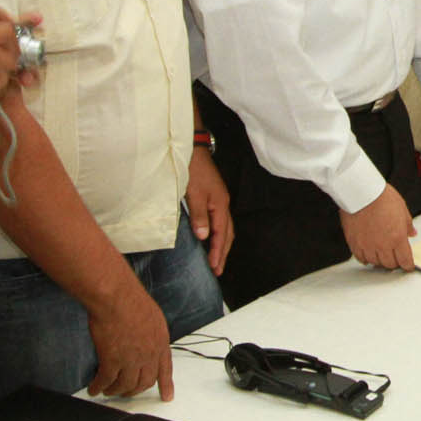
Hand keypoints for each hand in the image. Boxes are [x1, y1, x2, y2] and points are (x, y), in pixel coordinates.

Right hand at [82, 269, 173, 399]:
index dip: (166, 385)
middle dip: (135, 391)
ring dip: (116, 391)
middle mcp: (149, 354)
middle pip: (144, 382)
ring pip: (125, 386)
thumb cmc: (131, 298)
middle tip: (127, 393)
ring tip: (108, 392)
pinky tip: (94, 389)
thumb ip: (152, 332)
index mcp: (160, 342)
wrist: (116, 297)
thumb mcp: (153, 315)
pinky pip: (106, 381)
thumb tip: (147, 339)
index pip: (166, 369)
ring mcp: (131, 359)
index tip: (167, 397)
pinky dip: (99, 387)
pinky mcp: (111, 361)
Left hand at [185, 147, 231, 274]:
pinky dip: (219, 234)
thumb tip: (205, 237)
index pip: (221, 234)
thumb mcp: (194, 194)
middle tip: (218, 270)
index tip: (214, 268)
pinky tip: (211, 238)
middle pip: (228, 234)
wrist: (193, 150)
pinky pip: (220, 221)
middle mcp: (223, 204)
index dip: (218, 252)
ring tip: (217, 259)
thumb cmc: (194, 170)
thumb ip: (199, 216)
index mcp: (220, 205)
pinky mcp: (214, 198)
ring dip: (222, 245)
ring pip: (226, 228)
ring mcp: (220, 200)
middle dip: (223, 253)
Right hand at [339, 184, 416, 269]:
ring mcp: (367, 245)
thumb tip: (412, 232)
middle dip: (395, 262)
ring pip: (375, 262)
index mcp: (397, 238)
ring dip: (380, 260)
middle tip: (395, 257)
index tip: (408, 265)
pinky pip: (360, 257)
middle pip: (390, 264)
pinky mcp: (354, 242)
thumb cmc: (381, 197)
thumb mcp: (402, 209)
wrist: (361, 192)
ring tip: (382, 254)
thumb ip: (408, 224)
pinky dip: (366, 258)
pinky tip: (368, 253)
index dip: (408, 265)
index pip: (405, 260)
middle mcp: (382, 245)